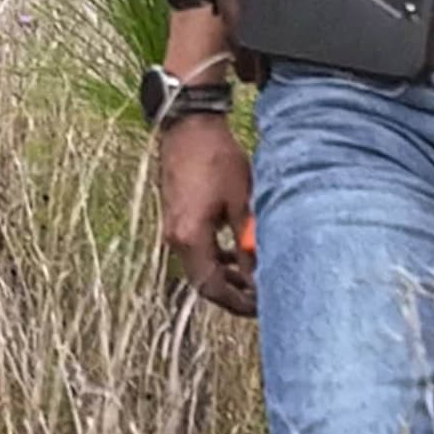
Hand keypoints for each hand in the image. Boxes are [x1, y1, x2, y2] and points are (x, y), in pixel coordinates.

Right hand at [157, 118, 256, 317]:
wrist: (189, 126)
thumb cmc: (216, 158)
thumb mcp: (240, 202)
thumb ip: (248, 243)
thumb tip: (260, 276)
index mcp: (189, 237)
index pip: (210, 287)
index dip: (237, 302)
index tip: (261, 306)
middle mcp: (175, 238)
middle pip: (202, 281)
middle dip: (232, 293)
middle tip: (259, 298)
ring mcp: (173, 227)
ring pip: (199, 266)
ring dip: (224, 275)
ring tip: (252, 276)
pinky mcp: (176, 216)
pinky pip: (195, 248)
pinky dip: (215, 256)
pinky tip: (235, 251)